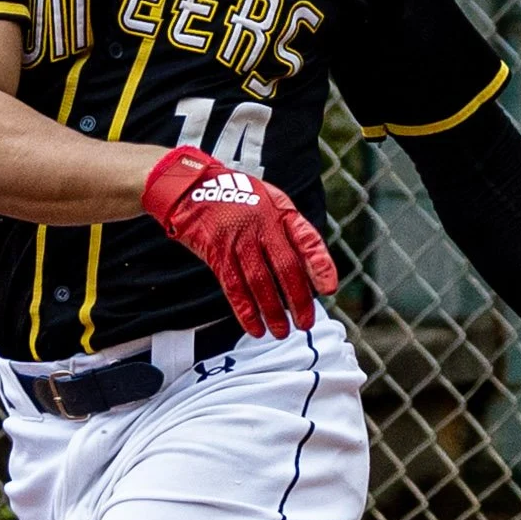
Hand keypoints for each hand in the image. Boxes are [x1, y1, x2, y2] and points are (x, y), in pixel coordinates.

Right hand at [141, 144, 336, 339]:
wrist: (191, 187)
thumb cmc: (239, 196)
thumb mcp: (271, 200)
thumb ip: (292, 228)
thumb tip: (313, 267)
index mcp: (280, 212)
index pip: (307, 239)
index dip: (320, 265)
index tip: (329, 289)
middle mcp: (261, 226)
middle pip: (285, 268)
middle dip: (298, 300)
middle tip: (305, 323)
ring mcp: (238, 240)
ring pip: (259, 282)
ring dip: (272, 311)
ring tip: (282, 332)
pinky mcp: (217, 253)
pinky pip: (233, 286)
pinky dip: (245, 310)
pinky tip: (255, 327)